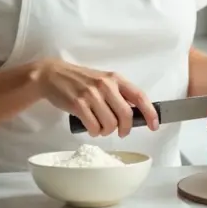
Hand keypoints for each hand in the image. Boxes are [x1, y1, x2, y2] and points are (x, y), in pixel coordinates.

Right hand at [35, 59, 158, 137]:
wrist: (52, 75)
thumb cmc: (80, 79)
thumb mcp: (103, 80)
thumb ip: (119, 93)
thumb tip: (136, 113)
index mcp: (115, 78)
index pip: (139, 96)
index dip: (150, 113)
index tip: (154, 126)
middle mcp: (106, 85)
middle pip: (126, 115)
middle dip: (125, 129)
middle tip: (120, 132)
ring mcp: (91, 94)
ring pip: (110, 124)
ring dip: (106, 131)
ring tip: (100, 127)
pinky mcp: (78, 104)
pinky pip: (94, 127)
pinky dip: (94, 132)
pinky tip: (91, 127)